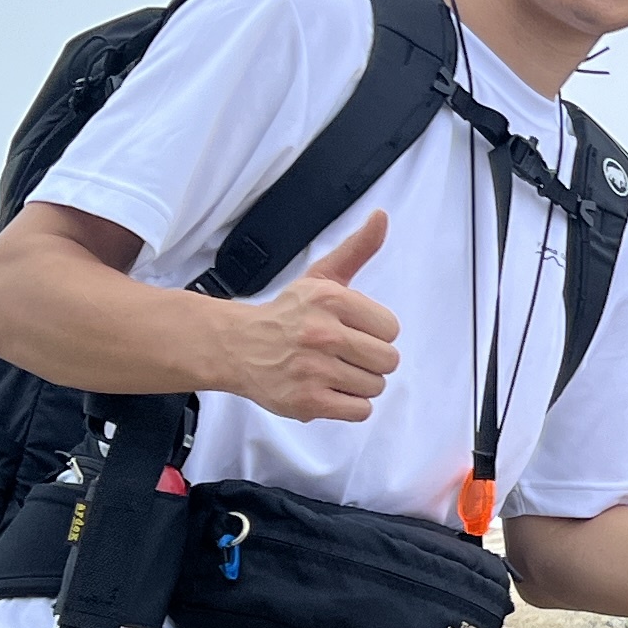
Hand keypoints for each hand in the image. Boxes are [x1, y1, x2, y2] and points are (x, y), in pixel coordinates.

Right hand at [221, 211, 399, 421]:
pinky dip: (348, 405)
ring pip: (376, 386)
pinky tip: (328, 389)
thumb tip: (382, 217)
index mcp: (332, 300)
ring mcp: (315, 370)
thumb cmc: (286, 314)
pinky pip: (360, 411)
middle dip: (369, 359)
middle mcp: (323, 334)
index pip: (391, 329)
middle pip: (388, 360)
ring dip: (358, 382)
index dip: (374, 332)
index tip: (351, 330)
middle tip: (342, 354)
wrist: (236, 346)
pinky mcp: (308, 401)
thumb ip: (357, 250)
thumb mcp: (322, 277)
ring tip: (332, 371)